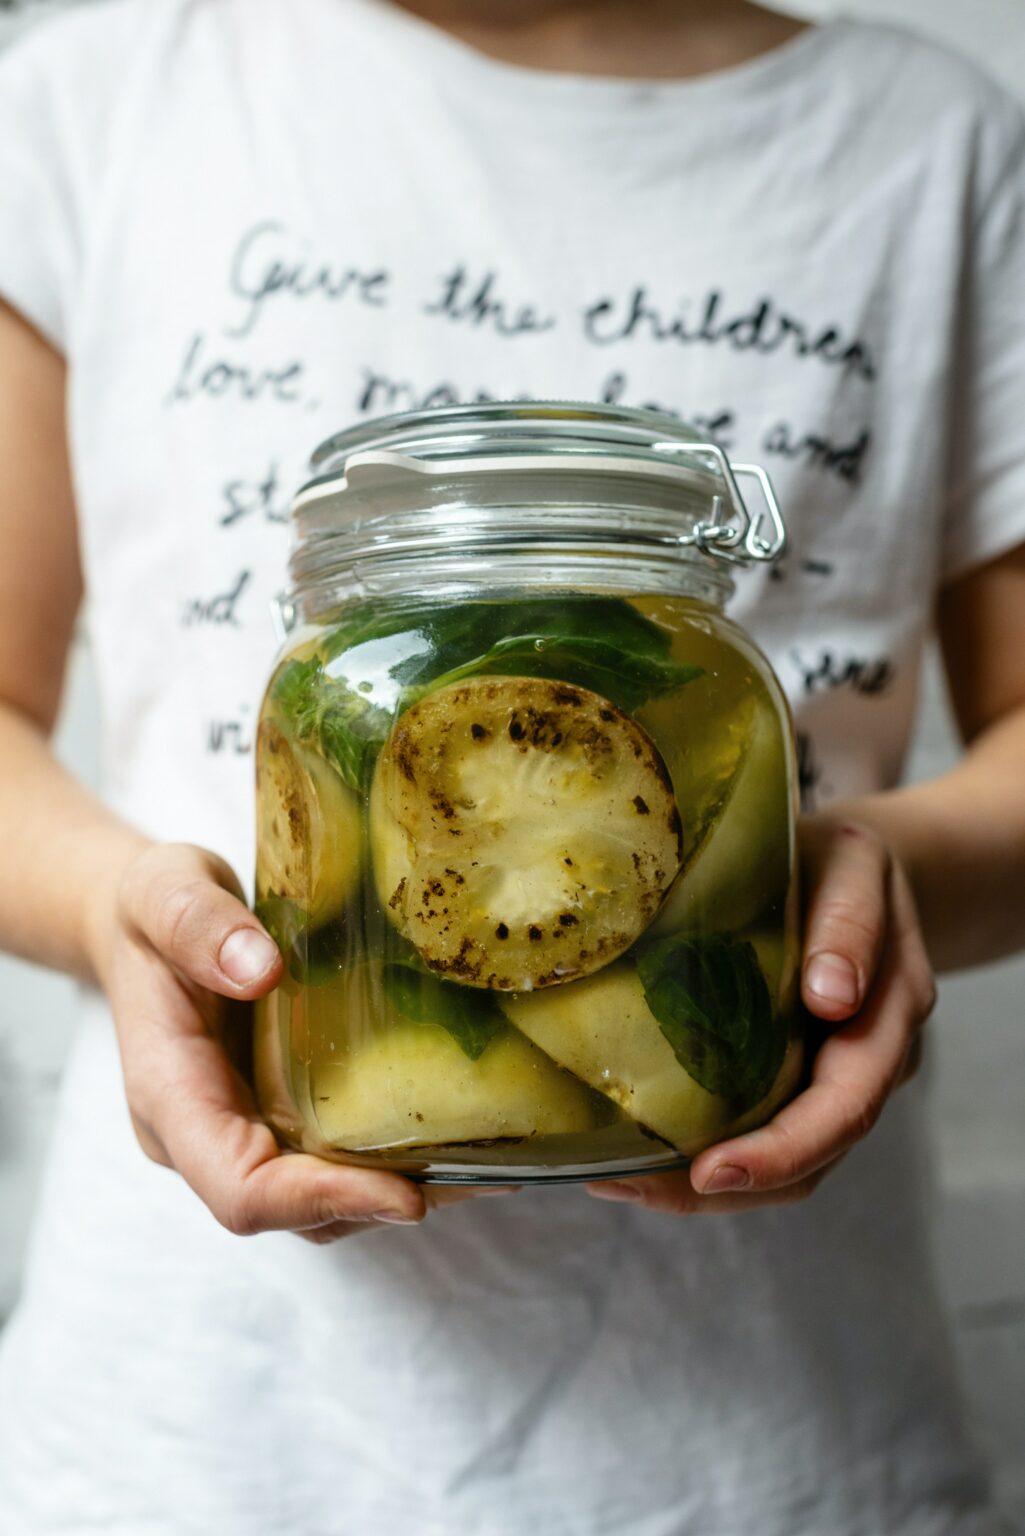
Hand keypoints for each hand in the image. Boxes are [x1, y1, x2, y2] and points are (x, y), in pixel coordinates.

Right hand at [97, 844, 489, 1242]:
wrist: (147, 919)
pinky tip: (464, 1129)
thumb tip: (258, 968)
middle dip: (381, 1204)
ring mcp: (244, 1130)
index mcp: (170, 1097)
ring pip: (321, 1201)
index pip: (240, 1189)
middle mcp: (206, 1135)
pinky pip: (333, 1158)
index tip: (406, 1194)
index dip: (321, 1201)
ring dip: (400, 1191)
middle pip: (293, 1212)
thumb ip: (196, 925)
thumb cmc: (149, 908)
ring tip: (491, 1165)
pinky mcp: (279, 1114)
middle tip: (482, 1175)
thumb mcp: (161, 891)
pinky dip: (394, 1157)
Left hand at [586, 817, 936, 1214]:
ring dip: (702, 1188)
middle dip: (725, 1186)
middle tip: (630, 1187)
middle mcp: (866, 1063)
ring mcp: (830, 1078)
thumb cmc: (847, 863)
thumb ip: (851, 921)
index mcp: (888, 1016)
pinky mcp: (792, 1077)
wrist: (859, 870)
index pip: (845, 1107)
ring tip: (618, 1181)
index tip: (712, 1170)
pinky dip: (702, 1154)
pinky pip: (758, 1134)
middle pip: (810, 1157)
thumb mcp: (856, 865)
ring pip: (783, 1166)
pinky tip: (637, 1150)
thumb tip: (833, 996)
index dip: (783, 1151)